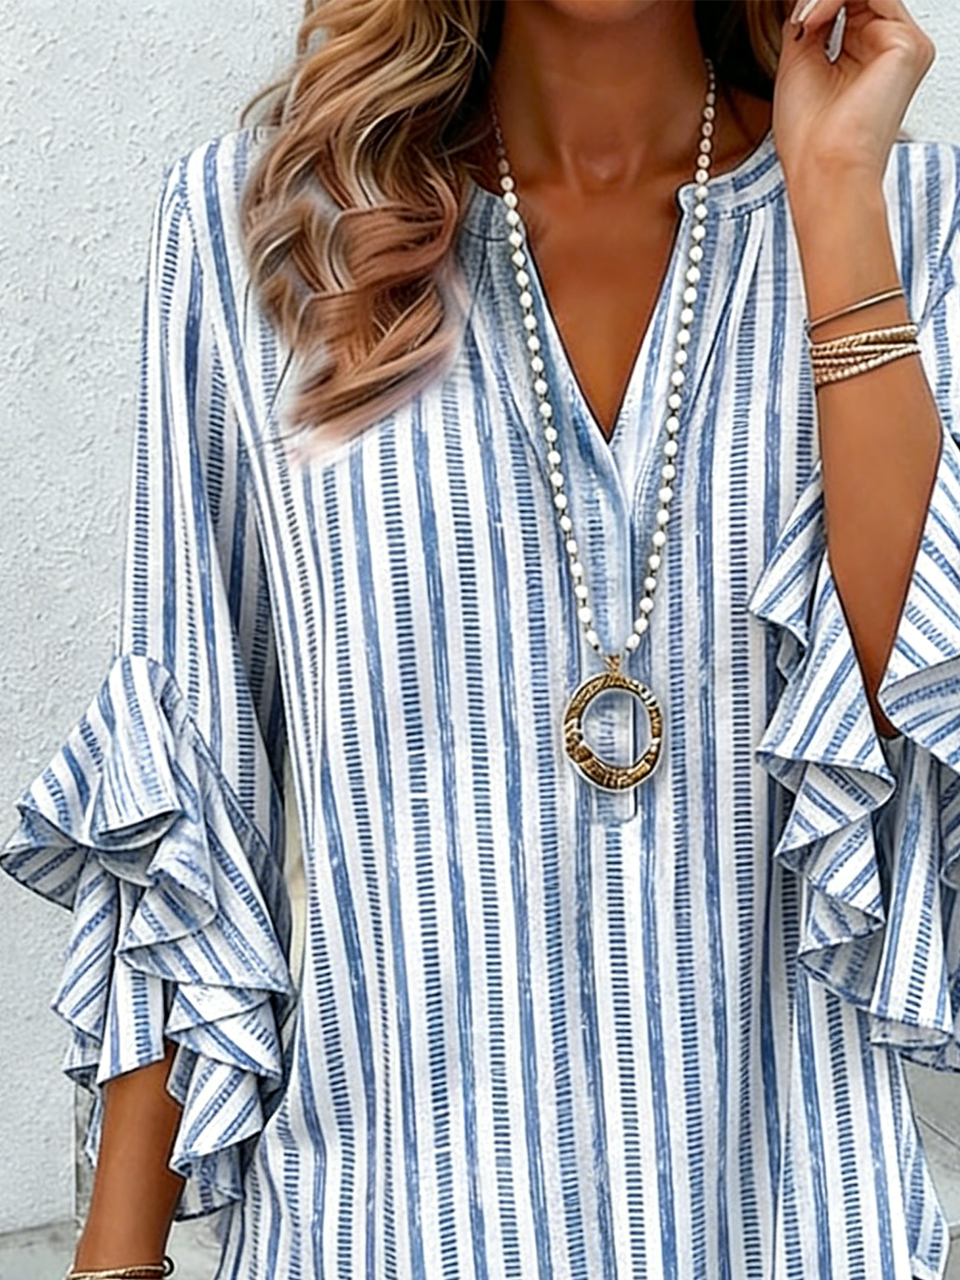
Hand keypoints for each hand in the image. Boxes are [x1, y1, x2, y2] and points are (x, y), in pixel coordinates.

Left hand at [772, 0, 935, 193]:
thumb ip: (811, 18)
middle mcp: (891, 48)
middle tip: (798, 17)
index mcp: (870, 54)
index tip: (795, 18)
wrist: (822, 169)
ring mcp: (903, 45)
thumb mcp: (800, 61)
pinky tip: (813, 21)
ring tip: (803, 22)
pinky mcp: (907, 45)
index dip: (817, 3)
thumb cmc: (809, 139)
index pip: (849, 2)